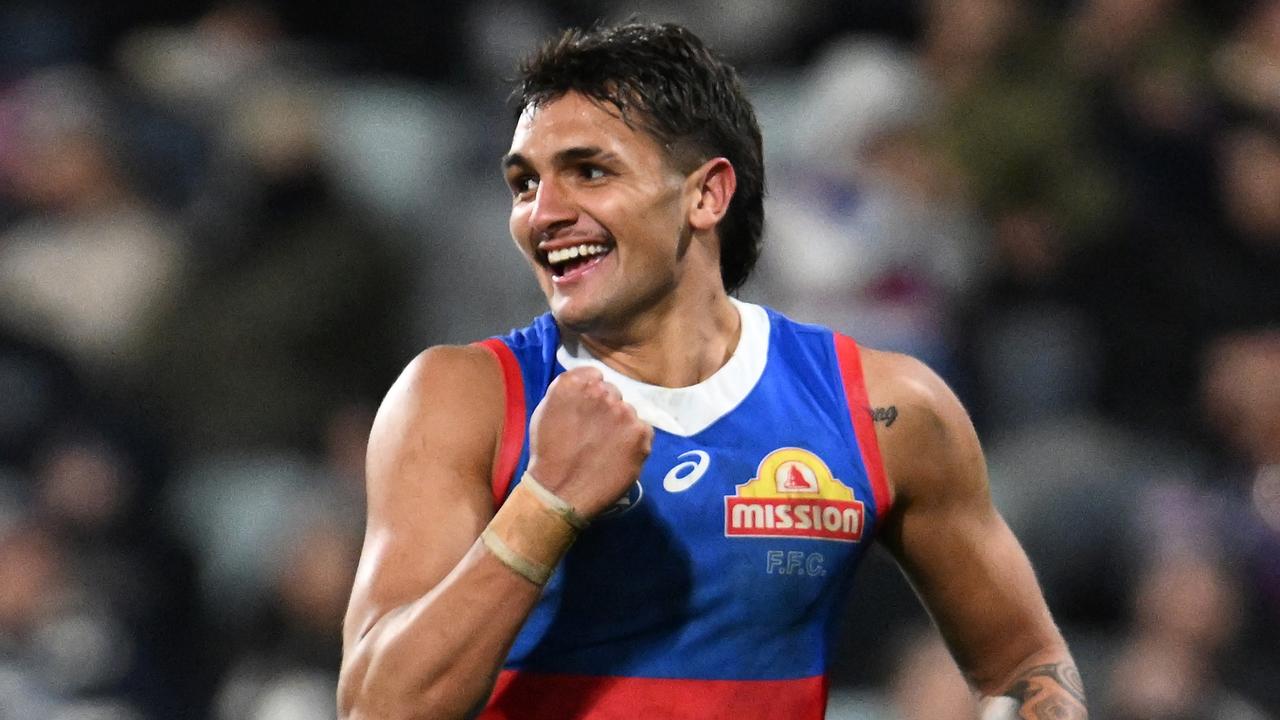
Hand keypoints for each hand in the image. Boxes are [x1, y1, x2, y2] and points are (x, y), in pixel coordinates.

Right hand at [525, 367, 652, 518]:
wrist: (560, 492)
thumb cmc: (547, 454)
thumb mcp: (545, 411)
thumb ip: (568, 391)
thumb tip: (588, 384)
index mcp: (575, 383)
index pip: (595, 376)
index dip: (591, 395)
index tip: (586, 411)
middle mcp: (603, 392)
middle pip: (613, 393)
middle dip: (606, 409)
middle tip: (595, 432)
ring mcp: (625, 412)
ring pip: (628, 412)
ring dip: (620, 425)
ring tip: (606, 448)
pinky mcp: (641, 433)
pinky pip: (643, 430)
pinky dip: (633, 441)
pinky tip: (618, 456)